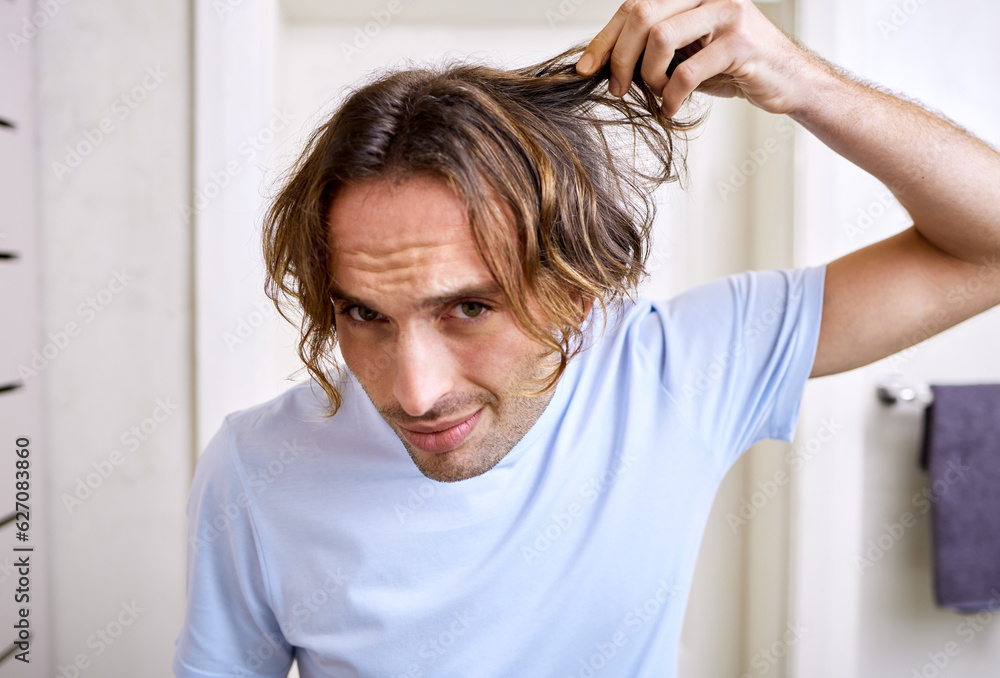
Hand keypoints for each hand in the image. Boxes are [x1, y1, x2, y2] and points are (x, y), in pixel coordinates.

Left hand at [576, 0, 825, 117]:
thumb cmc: (734, 67)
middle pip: (641, 15)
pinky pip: (687, 72)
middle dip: (619, 58)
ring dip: (649, 76)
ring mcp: (726, 13)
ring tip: (657, 95)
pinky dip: (672, 96)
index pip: (634, 6)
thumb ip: (655, 46)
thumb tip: (603, 61)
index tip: (584, 68)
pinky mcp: (740, 43)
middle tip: (618, 89)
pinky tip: (673, 108)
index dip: (604, 39)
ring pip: (660, 38)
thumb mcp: (689, 51)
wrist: (789, 80)